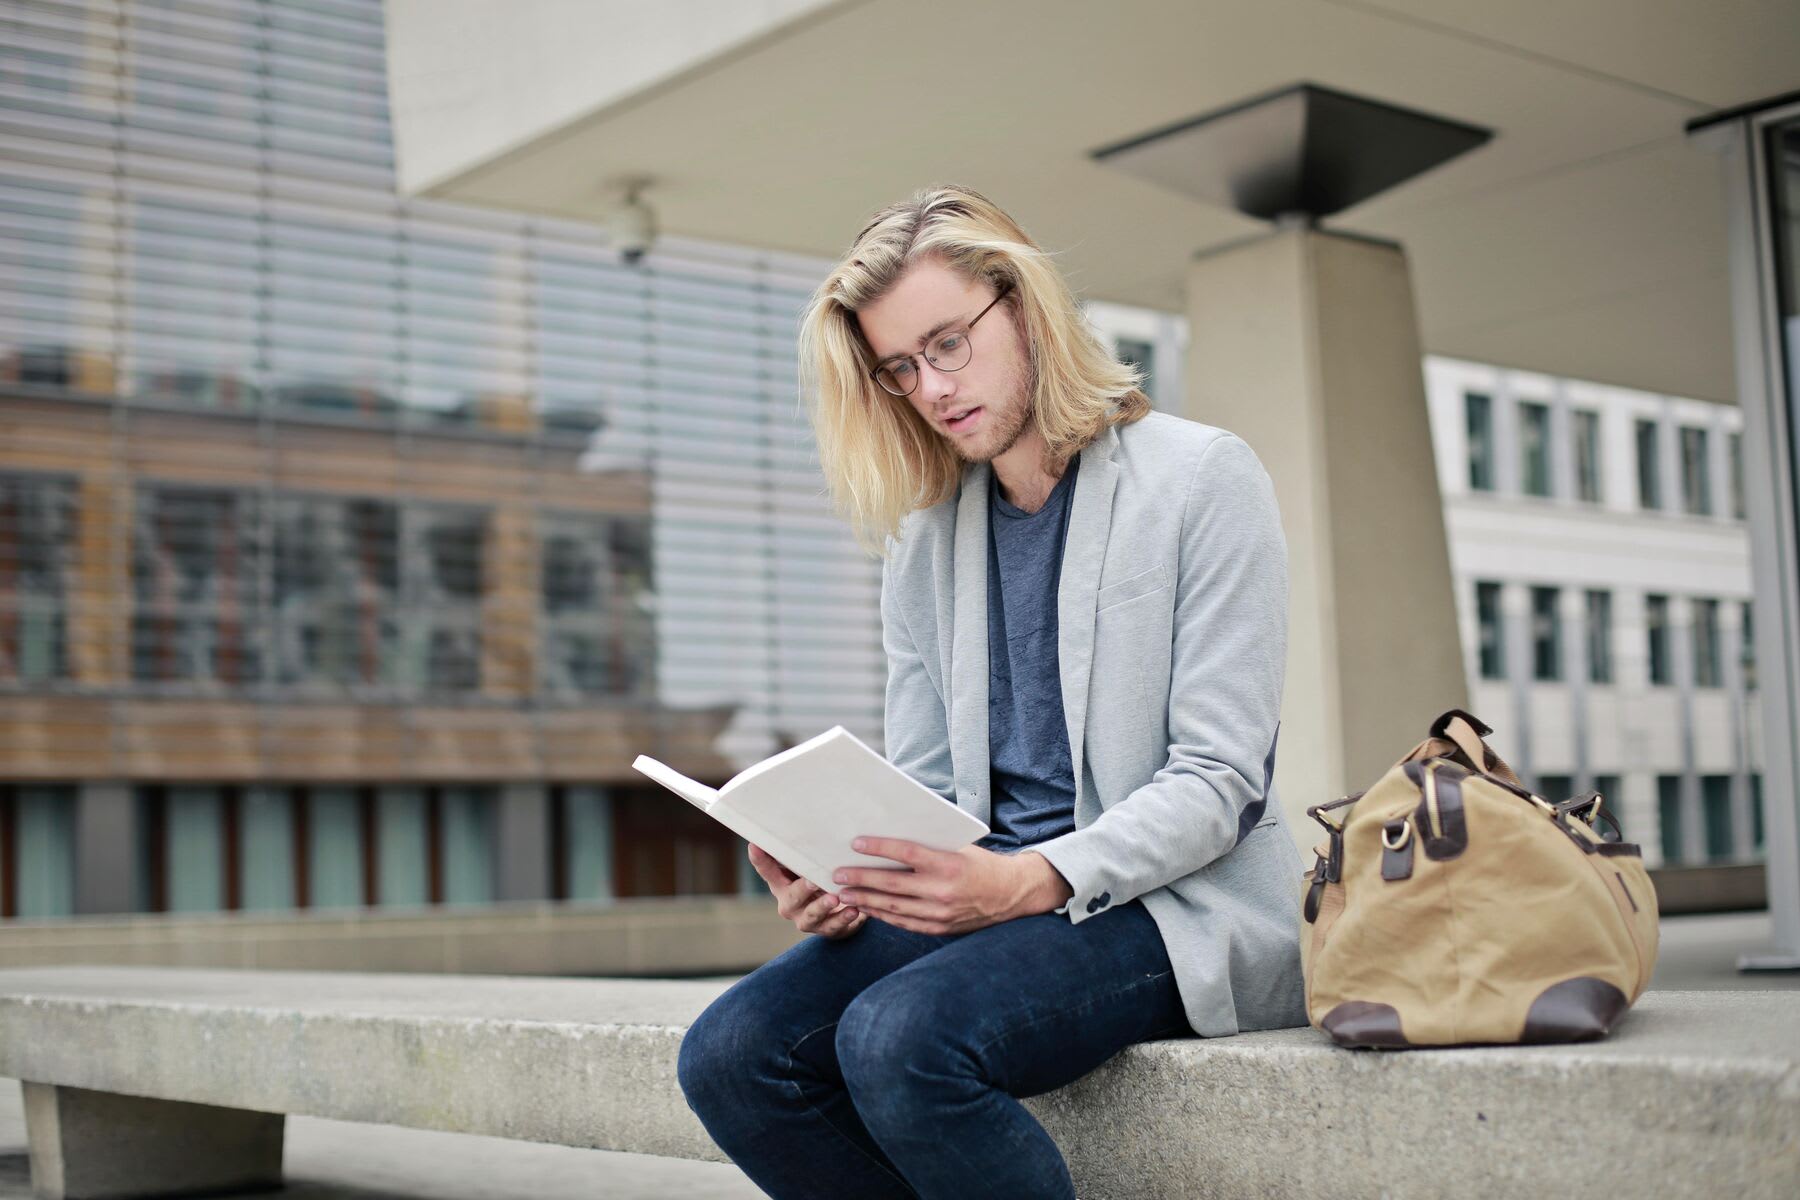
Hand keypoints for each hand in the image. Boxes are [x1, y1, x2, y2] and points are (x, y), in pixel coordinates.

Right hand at [747, 844, 869, 939]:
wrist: (834, 914)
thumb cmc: (817, 880)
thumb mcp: (806, 867)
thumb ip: (802, 852)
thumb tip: (798, 817)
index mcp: (781, 885)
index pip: (767, 872)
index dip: (760, 860)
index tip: (755, 845)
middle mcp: (790, 904)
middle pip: (791, 898)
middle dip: (802, 889)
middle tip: (813, 881)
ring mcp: (807, 920)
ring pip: (812, 916)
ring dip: (823, 907)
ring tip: (835, 899)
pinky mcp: (827, 930)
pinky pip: (835, 927)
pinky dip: (845, 919)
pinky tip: (856, 911)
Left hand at [830, 838, 1074, 934]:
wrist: (1011, 895)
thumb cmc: (981, 864)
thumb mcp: (958, 848)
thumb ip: (928, 848)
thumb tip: (889, 841)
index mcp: (950, 864)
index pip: (907, 854)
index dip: (879, 848)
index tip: (856, 843)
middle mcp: (944, 891)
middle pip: (893, 885)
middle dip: (861, 879)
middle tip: (837, 873)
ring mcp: (941, 913)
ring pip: (894, 907)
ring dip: (865, 900)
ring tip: (843, 893)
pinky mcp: (939, 928)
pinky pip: (904, 922)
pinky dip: (882, 915)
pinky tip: (866, 908)